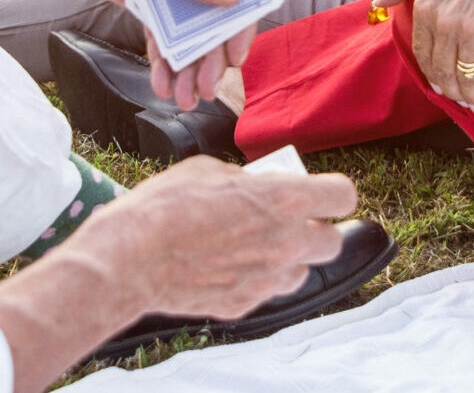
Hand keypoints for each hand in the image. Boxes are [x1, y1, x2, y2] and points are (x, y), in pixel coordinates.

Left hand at [30, 0, 245, 108]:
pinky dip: (162, 61)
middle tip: (210, 87)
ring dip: (189, 65)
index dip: (241, 18)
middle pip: (213, 14)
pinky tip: (162, 83)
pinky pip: (159, 35)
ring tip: (187, 97)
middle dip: (212, 55)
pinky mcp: (144, 0)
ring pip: (187, 30)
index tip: (237, 53)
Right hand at [67, 156, 357, 319]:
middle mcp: (285, 242)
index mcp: (282, 201)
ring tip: (255, 246)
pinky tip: (228, 266)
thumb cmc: (163, 208)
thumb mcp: (207, 171)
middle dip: (316, 230)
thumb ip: (245, 180)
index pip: (342, 196)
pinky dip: (257, 279)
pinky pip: (268, 290)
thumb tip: (255, 186)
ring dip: (288, 258)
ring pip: (303, 271)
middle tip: (289, 222)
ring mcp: (268, 279)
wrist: (130, 258)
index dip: (333, 193)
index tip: (321, 194)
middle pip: (333, 242)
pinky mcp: (247, 303)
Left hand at [391, 0, 473, 118]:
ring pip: (467, 79)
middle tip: (458, 98)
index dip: (431, 73)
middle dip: (451, 90)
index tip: (439, 83)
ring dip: (471, 98)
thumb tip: (378, 2)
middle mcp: (447, 24)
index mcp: (427, 7)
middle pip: (443, 71)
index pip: (423, 53)